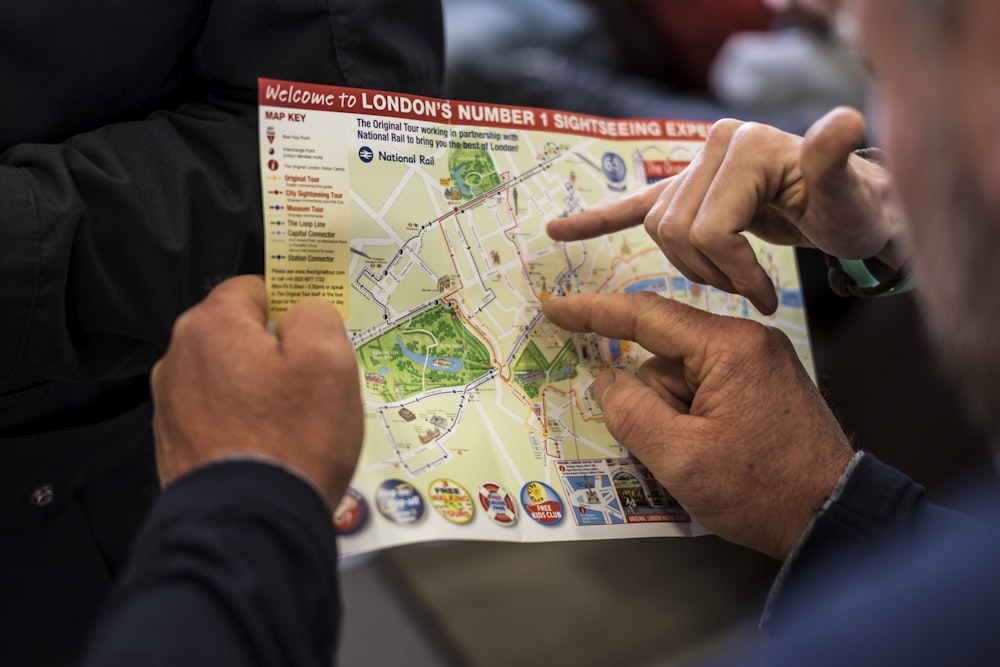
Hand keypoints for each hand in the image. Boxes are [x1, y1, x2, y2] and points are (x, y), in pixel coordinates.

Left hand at [150, 275, 362, 509]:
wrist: (250, 525)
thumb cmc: (294, 434)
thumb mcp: (329, 360)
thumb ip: (316, 316)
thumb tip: (301, 314)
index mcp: (210, 326)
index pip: (253, 289)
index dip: (289, 306)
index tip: (315, 339)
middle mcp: (177, 359)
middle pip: (237, 336)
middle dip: (273, 352)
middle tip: (311, 386)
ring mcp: (168, 406)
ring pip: (226, 378)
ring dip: (255, 390)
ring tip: (291, 426)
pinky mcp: (172, 447)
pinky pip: (215, 418)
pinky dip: (240, 425)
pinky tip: (267, 450)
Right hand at [542, 292, 853, 558]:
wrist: (835, 517)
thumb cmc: (762, 490)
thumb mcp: (681, 458)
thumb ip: (632, 411)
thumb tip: (607, 379)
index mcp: (729, 348)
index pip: (646, 316)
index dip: (593, 311)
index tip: (555, 306)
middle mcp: (746, 342)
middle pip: (662, 359)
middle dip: (655, 404)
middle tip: (681, 451)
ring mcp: (758, 362)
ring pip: (680, 379)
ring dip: (675, 418)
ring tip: (709, 459)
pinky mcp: (762, 384)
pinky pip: (703, 390)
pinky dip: (693, 420)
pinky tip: (717, 453)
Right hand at [547, 107, 903, 314]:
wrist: (850, 209)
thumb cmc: (853, 213)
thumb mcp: (851, 198)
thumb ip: (837, 162)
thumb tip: (842, 122)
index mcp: (744, 146)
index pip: (708, 228)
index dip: (732, 272)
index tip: (763, 298)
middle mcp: (714, 145)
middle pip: (677, 231)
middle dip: (711, 272)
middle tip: (751, 289)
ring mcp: (696, 165)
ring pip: (661, 233)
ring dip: (692, 266)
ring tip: (734, 277)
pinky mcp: (687, 186)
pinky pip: (632, 207)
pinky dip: (597, 221)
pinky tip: (557, 230)